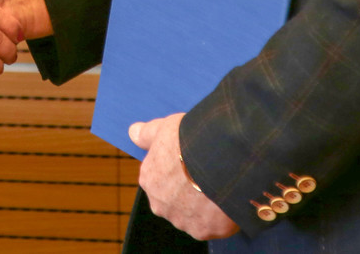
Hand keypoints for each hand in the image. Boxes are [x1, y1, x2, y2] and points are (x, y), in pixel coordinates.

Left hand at [129, 114, 238, 240]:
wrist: (219, 159)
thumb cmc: (190, 140)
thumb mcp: (165, 127)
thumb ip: (147, 134)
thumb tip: (133, 132)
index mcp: (149, 180)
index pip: (160, 177)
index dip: (178, 169)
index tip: (192, 161)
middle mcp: (160, 205)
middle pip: (174, 200)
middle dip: (188, 192)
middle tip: (207, 174)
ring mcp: (181, 220)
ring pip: (193, 215)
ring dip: (203, 206)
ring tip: (220, 186)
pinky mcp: (203, 231)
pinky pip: (212, 225)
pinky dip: (220, 216)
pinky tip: (227, 199)